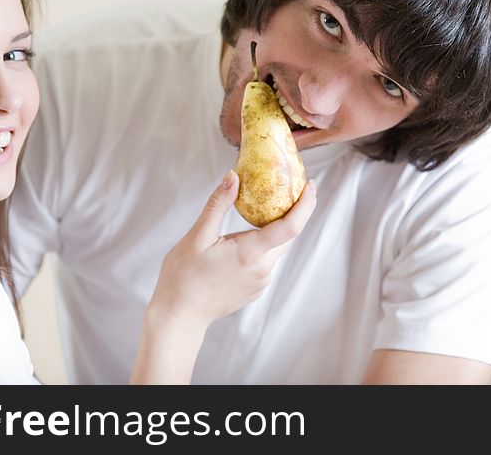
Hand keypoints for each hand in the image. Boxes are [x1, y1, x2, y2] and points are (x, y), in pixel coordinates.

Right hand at [149, 169, 316, 329]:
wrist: (180, 314)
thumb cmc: (183, 276)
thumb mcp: (197, 236)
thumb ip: (218, 205)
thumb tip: (233, 176)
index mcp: (250, 253)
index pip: (291, 226)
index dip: (306, 204)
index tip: (311, 186)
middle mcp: (262, 269)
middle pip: (287, 236)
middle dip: (292, 212)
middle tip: (288, 188)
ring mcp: (261, 282)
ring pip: (276, 249)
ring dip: (273, 230)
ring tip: (261, 210)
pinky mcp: (256, 289)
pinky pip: (266, 261)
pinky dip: (262, 246)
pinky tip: (245, 239)